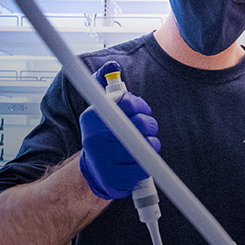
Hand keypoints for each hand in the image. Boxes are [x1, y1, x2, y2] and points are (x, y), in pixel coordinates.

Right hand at [78, 61, 160, 199]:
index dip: (140, 106)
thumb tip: (113, 66)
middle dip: (149, 124)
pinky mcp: (116, 179)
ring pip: (147, 144)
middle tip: (147, 127)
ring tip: (144, 144)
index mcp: (92, 117)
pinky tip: (140, 160)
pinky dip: (150, 162)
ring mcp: (105, 160)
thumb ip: (108, 88)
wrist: (95, 171)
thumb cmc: (104, 136)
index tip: (142, 110)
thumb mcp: (100, 110)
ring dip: (152, 142)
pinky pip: (147, 165)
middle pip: (140, 123)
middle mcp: (95, 137)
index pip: (127, 102)